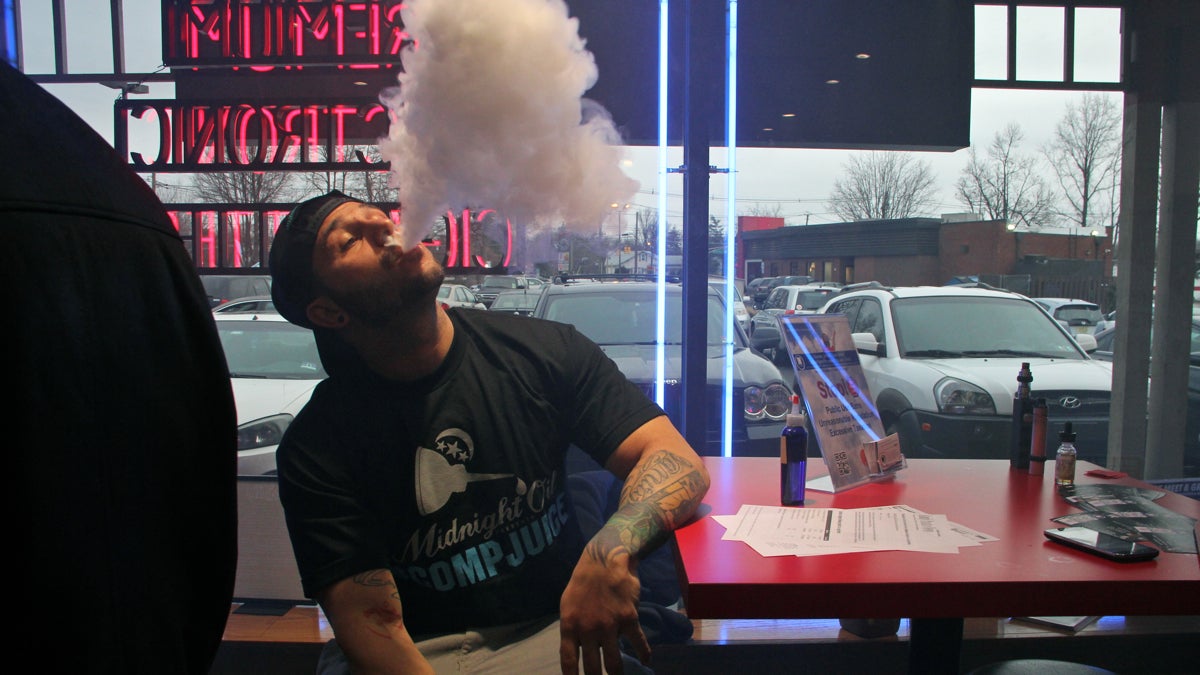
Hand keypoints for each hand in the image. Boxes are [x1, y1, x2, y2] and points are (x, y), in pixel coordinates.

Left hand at [558, 548, 648, 673]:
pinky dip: (643, 653)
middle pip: (592, 668)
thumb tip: (579, 649)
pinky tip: (646, 660)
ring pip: (614, 663)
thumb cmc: (584, 582)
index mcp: (569, 625)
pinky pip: (638, 643)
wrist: (606, 559)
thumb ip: (573, 628)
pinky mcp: (629, 619)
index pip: (568, 660)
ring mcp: (609, 625)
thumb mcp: (568, 604)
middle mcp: (588, 629)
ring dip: (617, 674)